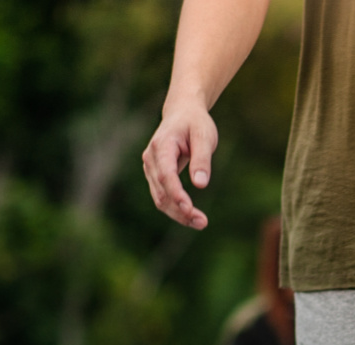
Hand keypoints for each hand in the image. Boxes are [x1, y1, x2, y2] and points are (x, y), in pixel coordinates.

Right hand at [142, 99, 218, 228]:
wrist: (182, 112)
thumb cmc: (195, 122)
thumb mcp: (204, 136)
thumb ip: (202, 159)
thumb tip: (200, 184)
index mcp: (161, 146)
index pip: (166, 175)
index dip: (176, 194)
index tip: (190, 209)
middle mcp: (151, 158)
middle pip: (162, 192)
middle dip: (180, 210)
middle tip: (203, 223)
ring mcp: (150, 168)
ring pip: (160, 199)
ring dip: (179, 214)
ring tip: (201, 223)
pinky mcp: (155, 175)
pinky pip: (162, 196)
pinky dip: (176, 208)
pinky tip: (192, 216)